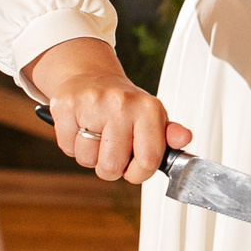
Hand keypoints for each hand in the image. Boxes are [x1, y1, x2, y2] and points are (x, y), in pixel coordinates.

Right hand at [30, 36, 191, 183]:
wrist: (91, 77)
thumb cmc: (124, 106)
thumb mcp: (152, 118)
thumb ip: (170, 135)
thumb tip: (184, 138)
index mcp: (148, 108)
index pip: (147, 161)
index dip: (137, 174)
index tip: (133, 168)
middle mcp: (121, 103)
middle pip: (112, 166)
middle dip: (110, 167)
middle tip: (111, 148)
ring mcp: (92, 103)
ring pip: (87, 160)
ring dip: (90, 156)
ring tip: (96, 136)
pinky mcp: (67, 105)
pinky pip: (67, 148)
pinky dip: (72, 146)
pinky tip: (80, 128)